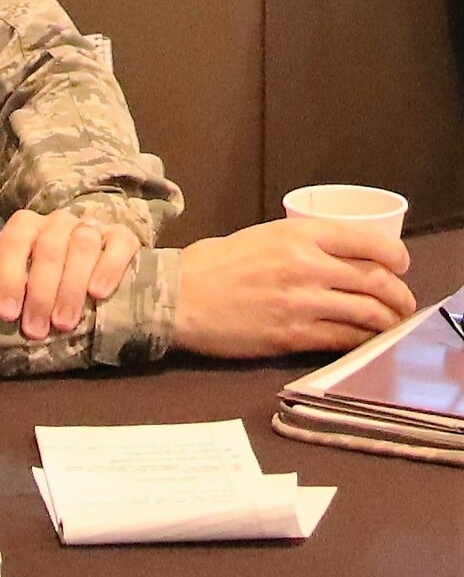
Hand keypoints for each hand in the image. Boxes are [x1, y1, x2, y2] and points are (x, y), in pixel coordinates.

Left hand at [0, 208, 142, 338]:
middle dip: (40, 294)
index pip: (13, 243)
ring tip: (63, 323)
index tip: (8, 314)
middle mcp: (58, 221)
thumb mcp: (26, 278)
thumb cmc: (51, 278)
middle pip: (48, 250)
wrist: (97, 259)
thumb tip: (3, 318)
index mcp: (27, 225)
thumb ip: (15, 289)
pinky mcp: (123, 235)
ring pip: (82, 247)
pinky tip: (98, 293)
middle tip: (36, 329)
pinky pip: (119, 245)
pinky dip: (108, 269)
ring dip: (70, 288)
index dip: (8, 278)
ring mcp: (91, 225)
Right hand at [172, 219, 415, 357]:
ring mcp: (301, 303)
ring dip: (387, 320)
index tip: (400, 265)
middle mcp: (306, 266)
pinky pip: (345, 339)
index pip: (368, 242)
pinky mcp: (292, 335)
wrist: (175, 299)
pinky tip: (365, 340)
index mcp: (297, 236)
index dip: (395, 256)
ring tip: (389, 324)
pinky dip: (363, 340)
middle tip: (400, 302)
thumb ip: (297, 245)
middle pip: (376, 281)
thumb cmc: (209, 266)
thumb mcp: (257, 237)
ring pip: (368, 313)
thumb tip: (333, 258)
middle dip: (398, 295)